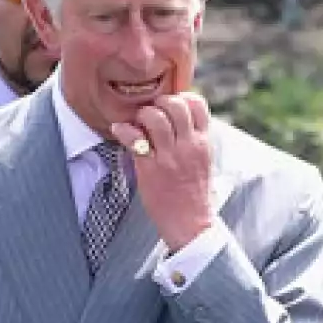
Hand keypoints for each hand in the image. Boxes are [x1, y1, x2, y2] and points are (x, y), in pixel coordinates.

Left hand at [111, 92, 213, 254]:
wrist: (190, 224)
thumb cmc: (194, 196)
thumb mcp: (203, 163)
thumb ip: (193, 141)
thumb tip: (177, 124)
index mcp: (203, 143)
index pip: (197, 104)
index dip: (181, 98)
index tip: (170, 107)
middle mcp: (188, 146)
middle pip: (175, 104)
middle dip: (159, 103)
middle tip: (150, 115)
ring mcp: (170, 157)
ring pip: (155, 117)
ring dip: (142, 115)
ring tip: (138, 125)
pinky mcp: (151, 169)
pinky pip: (135, 139)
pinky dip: (124, 130)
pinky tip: (120, 131)